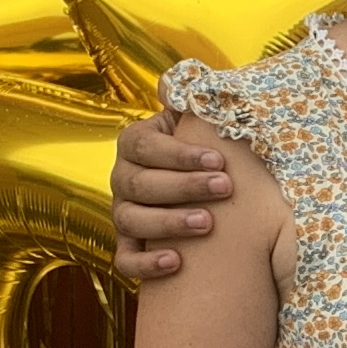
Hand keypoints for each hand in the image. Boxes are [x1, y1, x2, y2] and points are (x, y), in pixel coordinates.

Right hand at [109, 115, 235, 283]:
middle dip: (183, 185)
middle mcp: (122, 178)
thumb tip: (169, 83)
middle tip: (224, 188)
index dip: (179, 153)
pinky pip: (125, 261)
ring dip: (168, 222)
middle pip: (139, 183)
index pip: (144, 145)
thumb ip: (191, 101)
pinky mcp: (129, 247)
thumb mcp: (200, 124)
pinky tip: (175, 263)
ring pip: (130, 220)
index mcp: (135, 143)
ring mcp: (123, 214)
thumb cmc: (206, 153)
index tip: (219, 160)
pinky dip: (146, 264)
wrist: (209, 195)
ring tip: (207, 224)